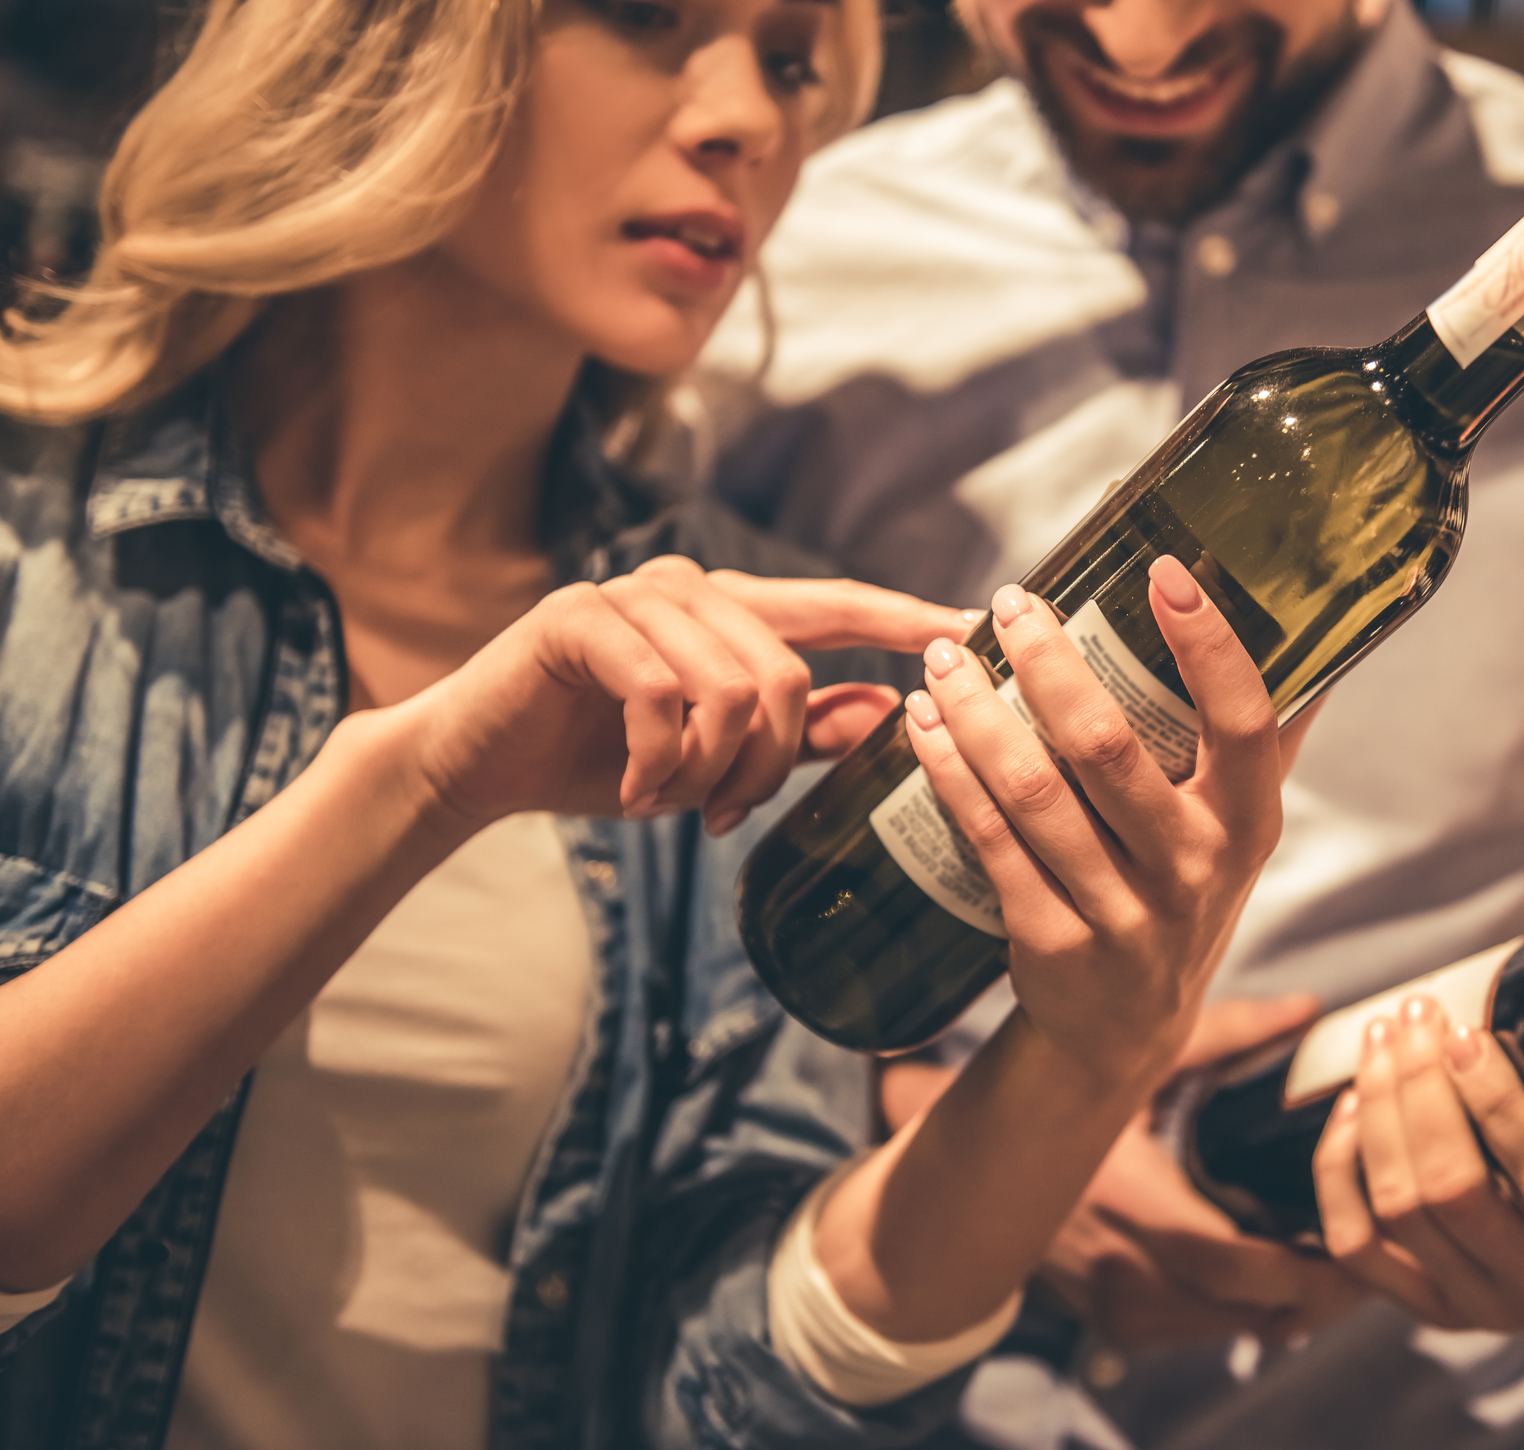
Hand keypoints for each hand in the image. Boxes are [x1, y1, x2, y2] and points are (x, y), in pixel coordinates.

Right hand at [399, 556, 967, 828]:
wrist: (479, 767)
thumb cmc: (598, 758)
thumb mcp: (713, 755)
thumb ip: (799, 732)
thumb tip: (890, 712)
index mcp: (729, 611)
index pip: (836, 605)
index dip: (902, 615)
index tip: (969, 625)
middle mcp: (688, 588)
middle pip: (787, 673)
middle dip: (767, 763)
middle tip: (724, 812)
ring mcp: (632, 596)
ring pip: (729, 688)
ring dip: (707, 771)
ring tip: (671, 802)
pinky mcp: (579, 618)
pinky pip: (661, 694)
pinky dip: (659, 762)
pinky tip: (636, 789)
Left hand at [900, 556, 1285, 1088]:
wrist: (1127, 1031)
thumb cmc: (1180, 893)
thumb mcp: (1236, 829)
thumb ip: (1263, 739)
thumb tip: (1312, 634)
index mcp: (1248, 824)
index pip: (1244, 721)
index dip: (1208, 645)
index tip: (1164, 573)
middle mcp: (1193, 868)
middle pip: (1109, 747)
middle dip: (1049, 663)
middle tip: (1012, 602)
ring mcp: (1121, 913)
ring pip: (1034, 790)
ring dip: (978, 711)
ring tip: (946, 655)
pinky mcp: (1052, 940)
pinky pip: (990, 839)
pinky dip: (950, 772)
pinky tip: (925, 726)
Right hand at [1039, 998, 1370, 1344]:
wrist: (984, 1165)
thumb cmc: (1067, 1102)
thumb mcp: (1140, 1060)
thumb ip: (1227, 1034)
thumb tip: (1307, 1009)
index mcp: (1131, 1206)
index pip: (1234, 1265)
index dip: (1306, 1268)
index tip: (1359, 1240)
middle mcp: (1124, 1273)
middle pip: (1247, 1312)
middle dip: (1318, 1295)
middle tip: (1370, 1256)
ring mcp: (1120, 1309)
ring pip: (1233, 1330)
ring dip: (1289, 1307)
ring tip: (1335, 1261)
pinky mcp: (1120, 1326)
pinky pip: (1205, 1332)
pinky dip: (1248, 1312)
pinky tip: (1278, 1275)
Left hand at [1312, 996, 1523, 1330]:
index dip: (1498, 1105)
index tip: (1468, 1032)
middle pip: (1454, 1193)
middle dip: (1419, 1091)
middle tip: (1413, 1016)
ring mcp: (1484, 1308)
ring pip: (1398, 1210)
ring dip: (1376, 1113)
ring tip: (1383, 1040)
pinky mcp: (1426, 1304)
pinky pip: (1355, 1245)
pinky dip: (1339, 1171)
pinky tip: (1349, 1107)